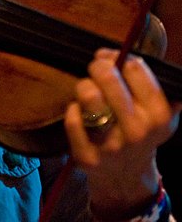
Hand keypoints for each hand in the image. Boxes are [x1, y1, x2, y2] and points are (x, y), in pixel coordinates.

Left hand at [64, 48, 180, 219]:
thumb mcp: (154, 109)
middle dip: (98, 66)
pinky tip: (80, 113)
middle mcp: (138, 130)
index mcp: (159, 115)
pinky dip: (72, 110)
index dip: (119, 58)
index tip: (114, 61)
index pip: (135, 67)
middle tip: (96, 70)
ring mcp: (112, 145)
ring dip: (84, 86)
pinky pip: (72, 119)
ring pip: (88, 95)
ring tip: (88, 92)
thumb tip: (109, 54)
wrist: (126, 175)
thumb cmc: (137, 131)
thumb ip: (140, 80)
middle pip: (108, 77)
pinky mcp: (87, 156)